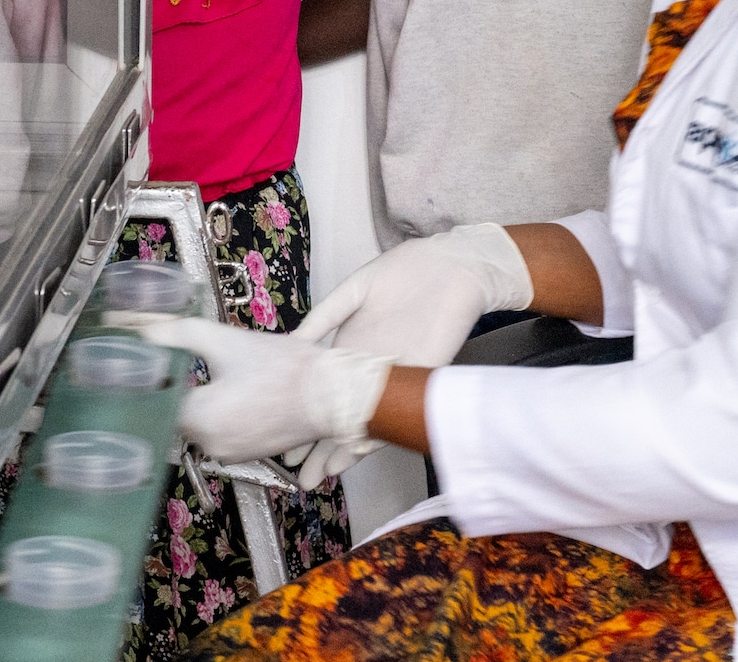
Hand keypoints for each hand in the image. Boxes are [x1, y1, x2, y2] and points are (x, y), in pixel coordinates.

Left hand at [139, 318, 390, 486]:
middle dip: (171, 384)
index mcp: (199, 420)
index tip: (141, 356)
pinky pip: (219, 430)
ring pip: (196, 421)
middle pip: (172, 411)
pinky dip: (218, 411)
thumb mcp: (225, 340)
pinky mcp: (247, 454)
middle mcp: (210, 445)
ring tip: (200, 368)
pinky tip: (228, 387)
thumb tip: (131, 325)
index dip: (146, 375)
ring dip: (197, 397)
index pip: (152, 398)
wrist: (336, 394)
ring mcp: (230, 454)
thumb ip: (173, 331)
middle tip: (168, 355)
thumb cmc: (287, 368)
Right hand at [282, 224, 530, 481]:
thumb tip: (293, 343)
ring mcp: (397, 374)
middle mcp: (372, 368)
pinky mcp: (424, 373)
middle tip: (300, 475)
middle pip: (343, 414)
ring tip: (325, 474)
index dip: (306, 416)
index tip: (287, 443)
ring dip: (347, 447)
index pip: (324, 392)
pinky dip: (381, 426)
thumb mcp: (353, 291)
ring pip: (368, 418)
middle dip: (321, 446)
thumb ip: (325, 317)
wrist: (451, 262)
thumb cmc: (404, 272)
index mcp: (353, 350)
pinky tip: (361, 447)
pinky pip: (399, 404)